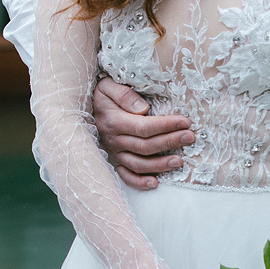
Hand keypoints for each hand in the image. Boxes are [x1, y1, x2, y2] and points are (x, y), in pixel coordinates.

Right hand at [93, 74, 195, 188]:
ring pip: (139, 163)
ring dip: (160, 164)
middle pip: (146, 146)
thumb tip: (143, 108)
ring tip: (180, 161)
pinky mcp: (114, 161)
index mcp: (114, 121)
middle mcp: (114, 140)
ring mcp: (114, 153)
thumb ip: (124, 94)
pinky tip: (156, 183)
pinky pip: (126, 176)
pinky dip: (140, 182)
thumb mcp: (107, 86)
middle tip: (190, 137)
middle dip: (170, 142)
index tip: (185, 122)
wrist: (78, 107)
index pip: (144, 127)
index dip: (166, 125)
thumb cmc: (100, 94)